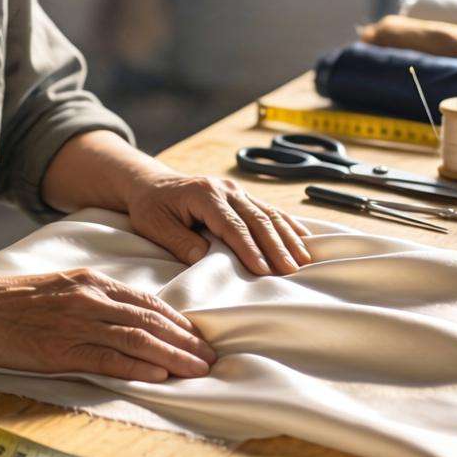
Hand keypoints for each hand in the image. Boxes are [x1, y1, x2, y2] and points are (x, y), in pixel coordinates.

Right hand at [0, 269, 216, 381]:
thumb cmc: (14, 301)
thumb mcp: (62, 287)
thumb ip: (94, 298)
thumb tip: (128, 316)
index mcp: (92, 282)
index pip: (147, 302)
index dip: (178, 321)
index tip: (199, 337)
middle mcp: (91, 299)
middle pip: (151, 320)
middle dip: (186, 340)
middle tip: (211, 357)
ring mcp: (78, 324)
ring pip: (138, 339)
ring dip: (174, 356)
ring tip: (198, 370)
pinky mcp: (62, 350)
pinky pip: (109, 359)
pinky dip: (138, 367)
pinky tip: (160, 376)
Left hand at [124, 173, 313, 274]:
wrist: (153, 184)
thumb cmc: (151, 207)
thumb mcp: (154, 225)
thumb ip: (178, 241)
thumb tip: (204, 257)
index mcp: (204, 194)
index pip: (232, 225)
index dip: (249, 248)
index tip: (263, 270)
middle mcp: (226, 189)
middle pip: (257, 219)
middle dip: (276, 246)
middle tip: (291, 272)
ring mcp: (237, 191)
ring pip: (269, 214)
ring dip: (288, 237)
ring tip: (304, 260)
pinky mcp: (243, 196)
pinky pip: (270, 210)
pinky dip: (289, 225)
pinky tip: (305, 239)